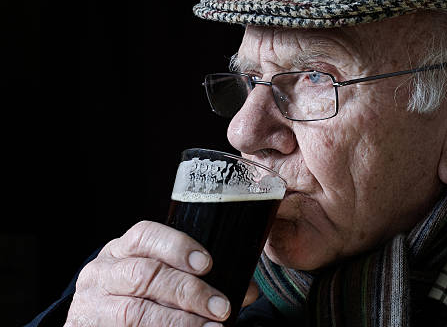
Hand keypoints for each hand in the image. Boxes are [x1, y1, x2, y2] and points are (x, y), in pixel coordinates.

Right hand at [65, 221, 230, 326]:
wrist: (99, 318)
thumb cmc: (139, 293)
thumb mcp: (159, 276)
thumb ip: (199, 277)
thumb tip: (247, 290)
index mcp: (121, 249)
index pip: (144, 236)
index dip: (176, 247)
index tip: (206, 263)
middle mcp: (103, 273)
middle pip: (144, 275)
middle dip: (188, 291)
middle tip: (221, 306)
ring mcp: (92, 305)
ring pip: (135, 313)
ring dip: (179, 322)